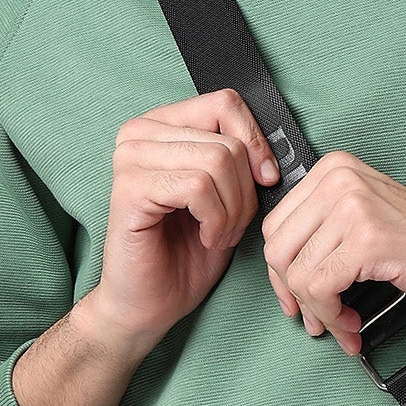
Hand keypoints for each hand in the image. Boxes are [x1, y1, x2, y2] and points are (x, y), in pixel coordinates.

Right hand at [88, 89, 283, 348]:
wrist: (151, 303)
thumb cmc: (188, 251)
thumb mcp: (227, 194)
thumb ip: (241, 158)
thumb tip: (277, 146)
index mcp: (162, 125)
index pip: (226, 103)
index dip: (257, 143)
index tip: (265, 182)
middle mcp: (139, 132)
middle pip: (228, 139)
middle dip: (245, 191)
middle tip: (231, 225)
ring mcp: (130, 158)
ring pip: (217, 161)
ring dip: (233, 210)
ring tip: (218, 234)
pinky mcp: (128, 189)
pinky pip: (198, 187)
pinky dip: (216, 220)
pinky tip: (205, 238)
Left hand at [260, 149, 405, 354]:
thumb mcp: (366, 221)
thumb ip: (323, 234)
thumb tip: (279, 275)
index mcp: (335, 169)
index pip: (276, 226)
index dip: (282, 273)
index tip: (299, 299)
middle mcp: (339, 179)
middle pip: (278, 250)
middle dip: (294, 296)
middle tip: (318, 320)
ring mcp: (353, 206)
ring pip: (296, 274)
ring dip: (318, 313)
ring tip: (343, 324)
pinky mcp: (367, 239)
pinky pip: (319, 288)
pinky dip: (332, 316)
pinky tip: (353, 322)